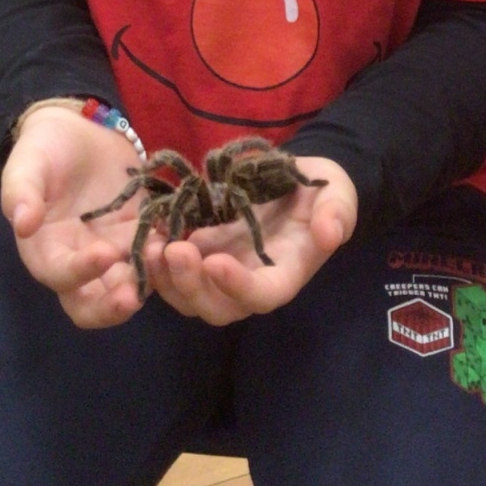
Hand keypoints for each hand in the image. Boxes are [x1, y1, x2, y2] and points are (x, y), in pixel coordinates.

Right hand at [0, 106, 150, 328]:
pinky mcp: (139, 235)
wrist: (79, 130)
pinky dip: (165, 256)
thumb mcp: (27, 164)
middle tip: (134, 294)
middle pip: (93, 306)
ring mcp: (113, 252)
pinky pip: (155, 257)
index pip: (60, 276)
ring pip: (129, 287)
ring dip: (146, 281)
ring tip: (161, 255)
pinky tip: (177, 241)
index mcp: (46, 251)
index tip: (104, 253)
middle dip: (112, 307)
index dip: (80, 272)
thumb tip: (22, 224)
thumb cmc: (45, 149)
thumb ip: (22, 193)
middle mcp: (79, 262)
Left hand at [143, 155, 356, 324]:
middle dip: (191, 287)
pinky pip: (173, 270)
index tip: (216, 262)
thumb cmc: (324, 190)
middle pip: (217, 307)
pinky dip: (156, 260)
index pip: (262, 295)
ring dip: (166, 278)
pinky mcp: (201, 251)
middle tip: (173, 251)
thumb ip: (338, 214)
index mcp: (286, 274)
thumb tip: (330, 233)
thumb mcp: (339, 194)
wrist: (299, 178)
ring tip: (152, 243)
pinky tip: (146, 232)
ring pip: (188, 296)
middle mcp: (250, 281)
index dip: (238, 286)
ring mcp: (222, 269)